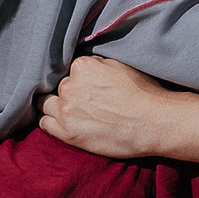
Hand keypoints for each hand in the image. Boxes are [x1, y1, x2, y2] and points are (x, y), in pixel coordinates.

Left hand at [38, 55, 181, 158]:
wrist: (153, 123)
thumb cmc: (143, 94)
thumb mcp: (120, 66)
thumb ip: (97, 65)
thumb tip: (86, 67)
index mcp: (82, 66)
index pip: (70, 69)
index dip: (79, 78)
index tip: (89, 86)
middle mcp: (69, 86)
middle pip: (59, 86)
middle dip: (69, 92)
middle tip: (84, 101)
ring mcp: (66, 111)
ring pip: (46, 104)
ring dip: (56, 105)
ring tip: (72, 112)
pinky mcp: (68, 133)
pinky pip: (45, 123)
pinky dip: (51, 121)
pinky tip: (62, 122)